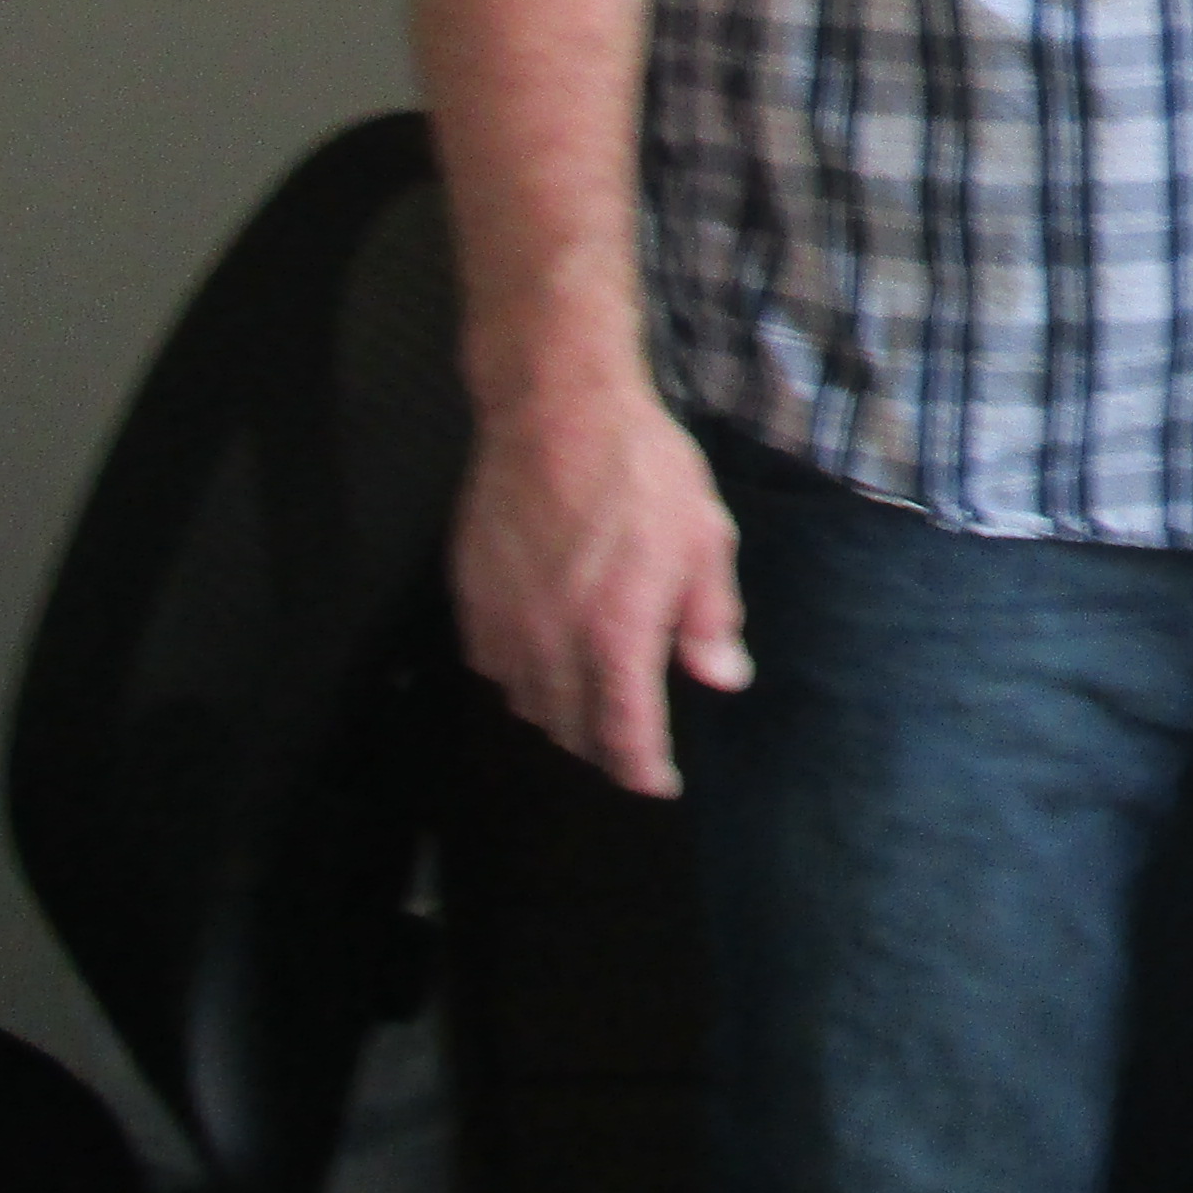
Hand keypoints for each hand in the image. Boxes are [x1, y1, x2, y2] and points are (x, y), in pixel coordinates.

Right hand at [449, 365, 747, 798]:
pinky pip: (489, 663)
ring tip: (587, 707)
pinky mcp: (470, 594)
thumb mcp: (703, 537)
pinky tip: (539, 662)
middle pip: (570, 729)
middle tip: (628, 745)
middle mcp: (552, 643)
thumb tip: (722, 678)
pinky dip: (517, 678)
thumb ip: (709, 618)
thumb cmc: (641, 469)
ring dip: (558, 716)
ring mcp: (504, 621)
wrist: (554, 409)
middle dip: (603, 748)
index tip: (659, 783)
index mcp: (616, 636)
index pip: (624, 735)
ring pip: (525, 702)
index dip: (641, 770)